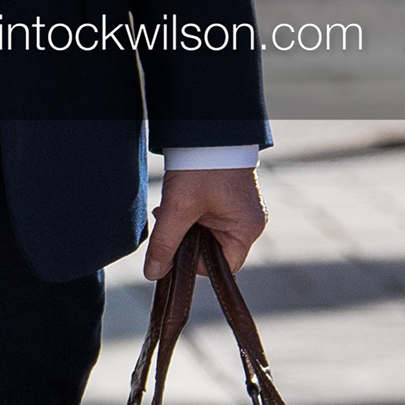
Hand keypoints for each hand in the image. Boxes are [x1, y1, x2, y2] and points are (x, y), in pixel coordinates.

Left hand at [145, 164, 265, 278]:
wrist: (206, 130)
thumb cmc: (201, 167)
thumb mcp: (179, 207)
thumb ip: (165, 243)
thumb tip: (154, 274)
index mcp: (247, 229)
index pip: (223, 267)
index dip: (196, 265)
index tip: (174, 250)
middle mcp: (250, 222)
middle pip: (214, 250)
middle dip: (188, 241)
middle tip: (168, 224)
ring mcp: (241, 210)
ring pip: (208, 234)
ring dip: (186, 227)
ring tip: (169, 210)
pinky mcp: (231, 199)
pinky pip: (209, 219)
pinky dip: (191, 215)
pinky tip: (177, 203)